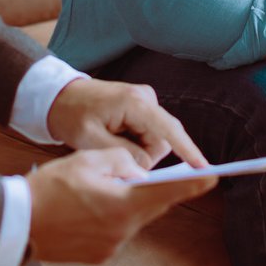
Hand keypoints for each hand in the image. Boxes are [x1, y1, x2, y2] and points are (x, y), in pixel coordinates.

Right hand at [27, 147, 216, 263]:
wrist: (17, 225)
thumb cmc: (49, 188)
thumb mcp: (86, 160)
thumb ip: (120, 160)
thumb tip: (139, 169)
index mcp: (121, 205)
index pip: (166, 193)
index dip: (192, 185)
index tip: (213, 176)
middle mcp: (121, 231)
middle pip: (151, 206)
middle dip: (154, 189)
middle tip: (156, 173)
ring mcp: (111, 247)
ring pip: (133, 218)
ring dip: (128, 202)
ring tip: (104, 187)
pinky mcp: (99, 256)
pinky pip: (117, 231)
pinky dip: (113, 216)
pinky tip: (91, 206)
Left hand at [46, 78, 208, 168]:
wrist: (60, 96)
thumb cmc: (73, 115)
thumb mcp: (92, 140)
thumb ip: (123, 156)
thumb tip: (147, 169)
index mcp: (135, 103)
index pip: (169, 130)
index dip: (188, 150)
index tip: (204, 168)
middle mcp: (146, 98)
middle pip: (161, 141)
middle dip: (142, 155)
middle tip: (112, 152)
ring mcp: (146, 101)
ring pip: (155, 141)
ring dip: (136, 150)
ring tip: (109, 140)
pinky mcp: (143, 108)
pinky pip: (148, 135)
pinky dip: (134, 142)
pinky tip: (114, 136)